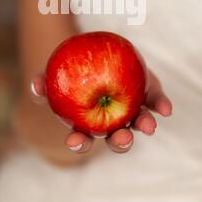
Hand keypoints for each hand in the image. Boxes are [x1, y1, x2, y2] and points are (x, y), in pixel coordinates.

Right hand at [31, 70, 171, 154]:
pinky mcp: (150, 96)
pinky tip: (166, 109)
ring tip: (148, 126)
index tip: (75, 140)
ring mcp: (134, 112)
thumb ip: (44, 81)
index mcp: (89, 126)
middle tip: (121, 138)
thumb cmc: (72, 72)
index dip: (79, 143)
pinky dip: (161, 105)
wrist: (98, 58)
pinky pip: (156, 101)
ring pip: (140, 124)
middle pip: (117, 139)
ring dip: (144, 125)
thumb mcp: (56, 76)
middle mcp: (114, 124)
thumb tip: (35, 85)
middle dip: (120, 142)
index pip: (83, 139)